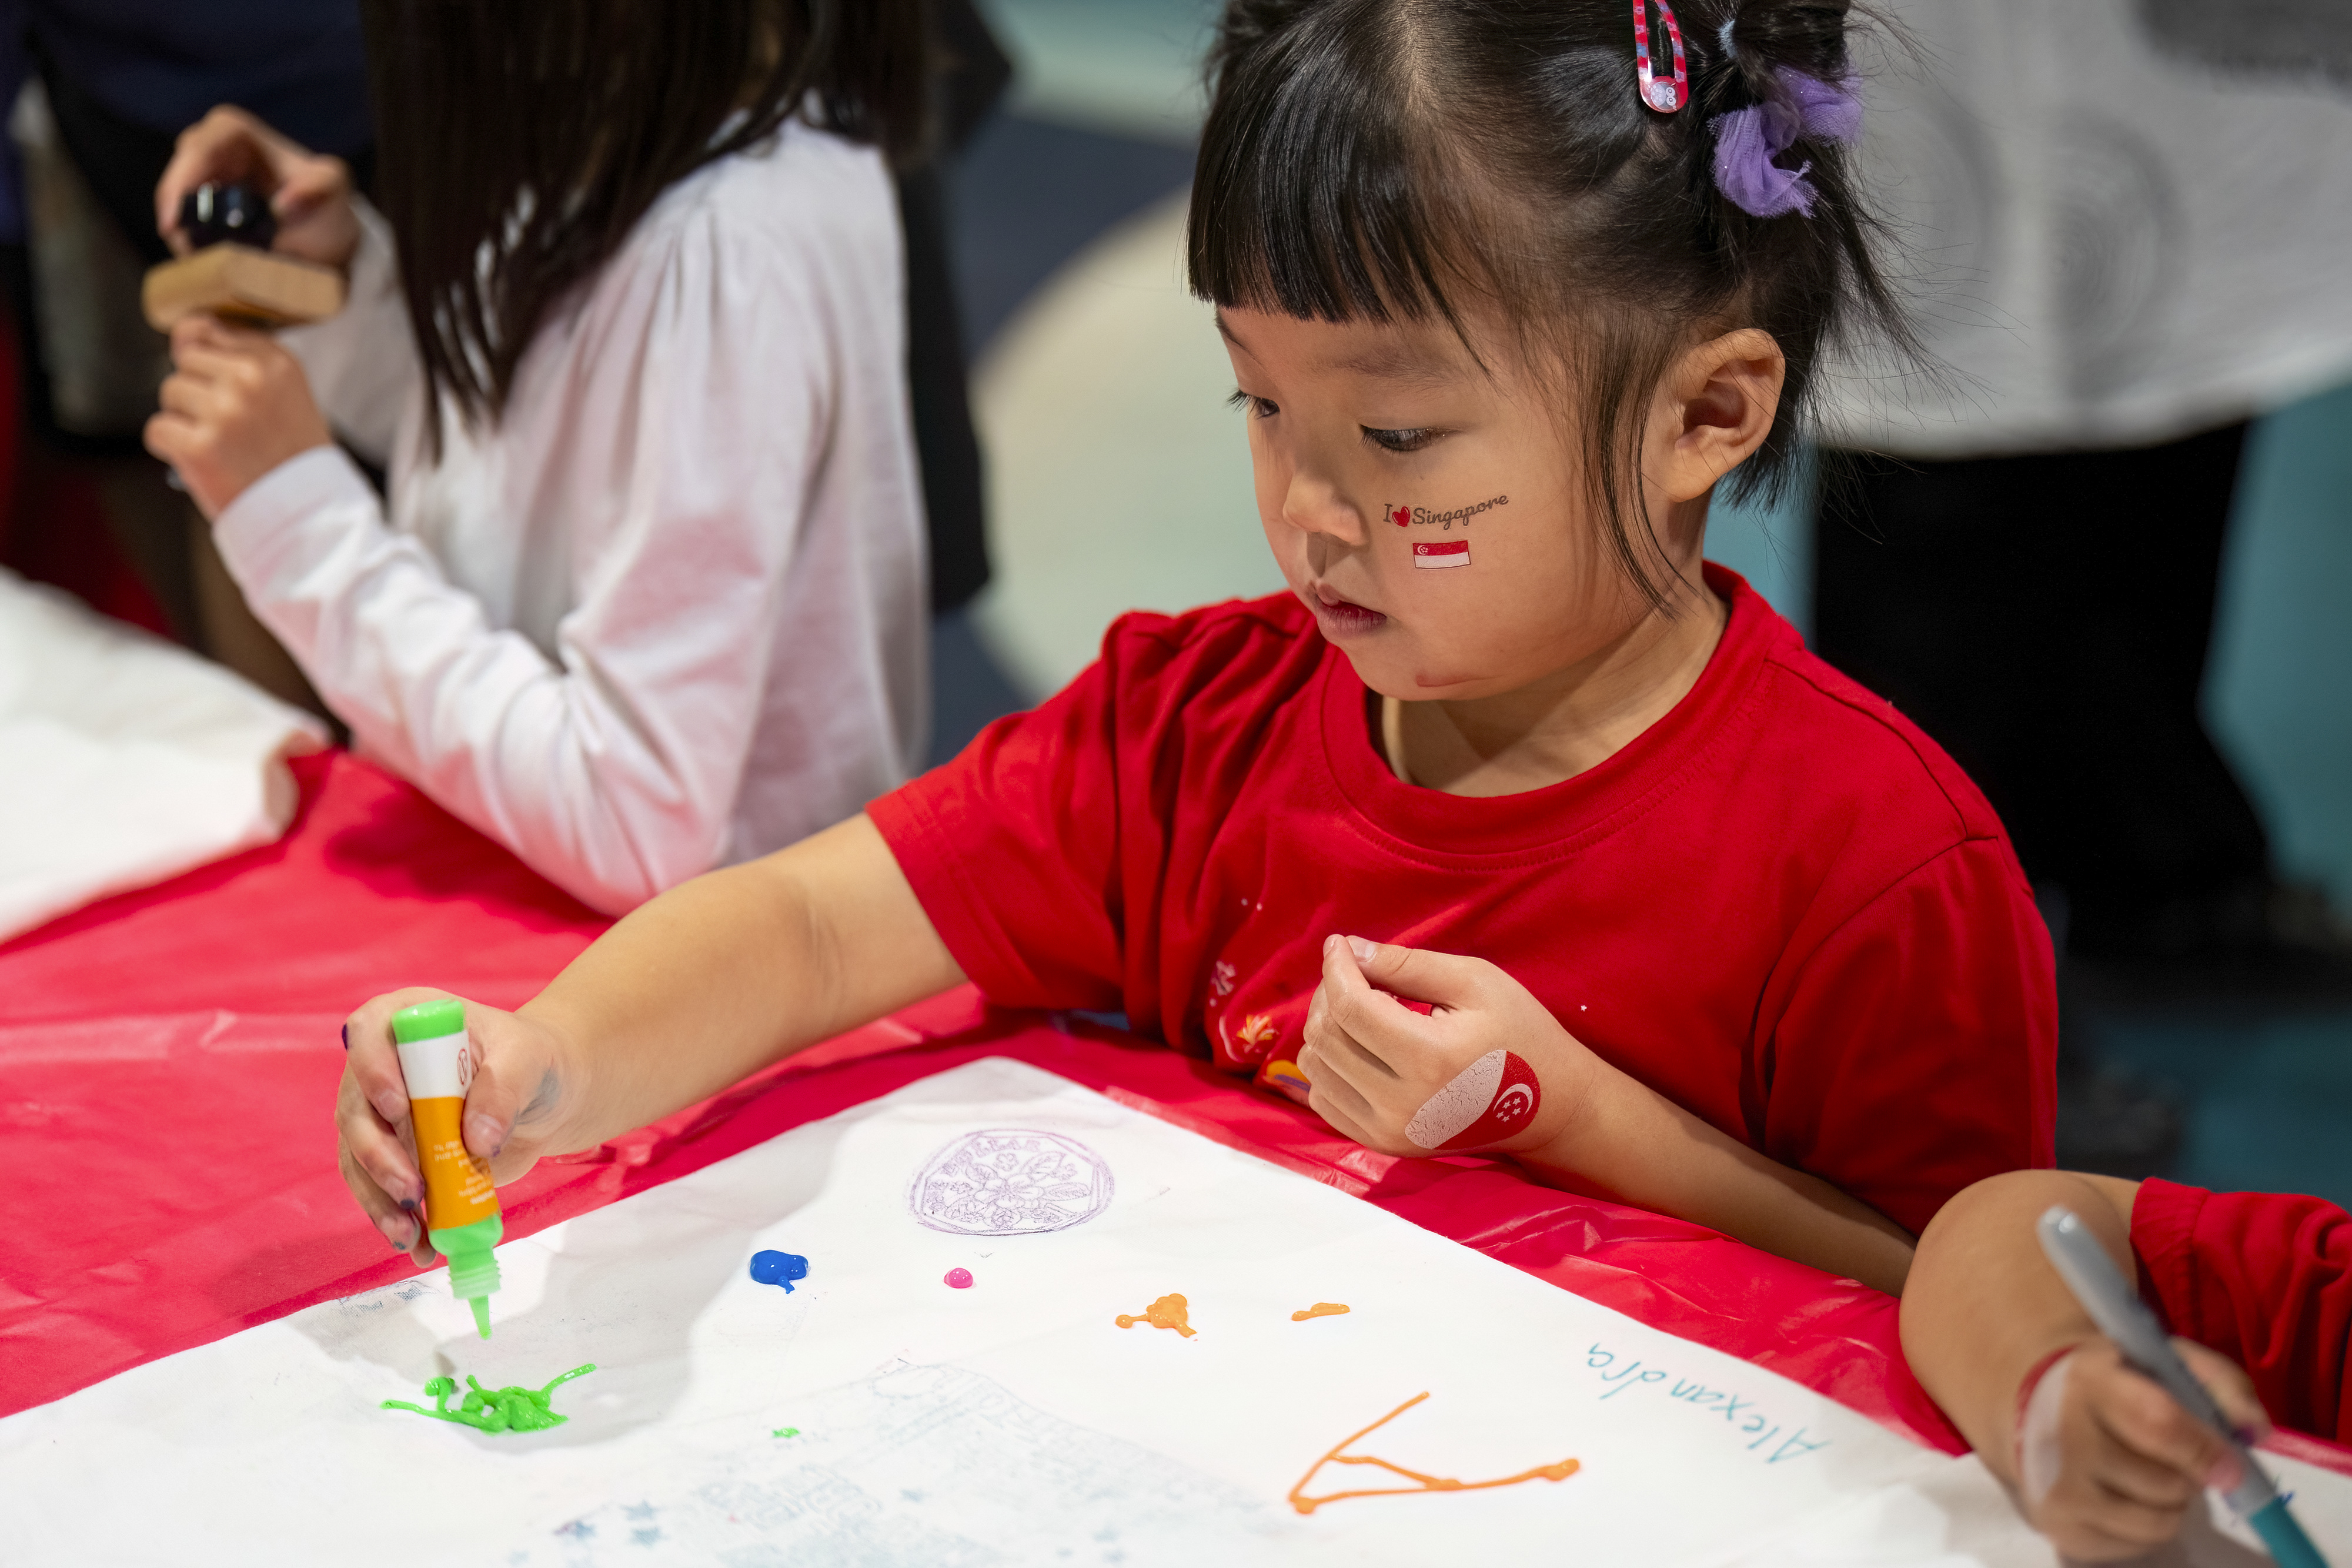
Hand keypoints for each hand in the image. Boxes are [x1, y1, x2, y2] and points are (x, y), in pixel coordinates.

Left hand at [144, 316, 332, 517]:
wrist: (309, 514)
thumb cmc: (291, 454)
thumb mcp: (283, 392)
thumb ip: (239, 356)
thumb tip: (182, 331)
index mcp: (276, 362)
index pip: (210, 331)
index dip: (213, 365)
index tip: (233, 392)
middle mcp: (250, 380)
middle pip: (186, 362)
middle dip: (198, 391)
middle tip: (230, 427)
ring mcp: (224, 413)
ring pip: (170, 393)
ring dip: (185, 419)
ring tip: (220, 445)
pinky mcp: (199, 447)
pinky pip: (157, 429)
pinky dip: (172, 448)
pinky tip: (203, 462)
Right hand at [156, 105, 359, 267]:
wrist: (325, 234)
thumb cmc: (327, 203)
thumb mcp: (333, 189)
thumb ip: (318, 187)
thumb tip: (282, 207)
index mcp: (235, 132)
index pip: (200, 147)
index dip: (183, 180)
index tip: (176, 220)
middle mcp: (209, 147)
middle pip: (177, 176)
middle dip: (175, 213)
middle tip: (185, 251)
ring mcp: (199, 177)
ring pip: (173, 202)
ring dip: (182, 233)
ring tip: (200, 261)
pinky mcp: (197, 204)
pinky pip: (180, 222)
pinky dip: (189, 242)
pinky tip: (203, 262)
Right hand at [336, 989, 585, 1266]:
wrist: (544, 1095)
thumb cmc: (534, 1061)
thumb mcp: (530, 1061)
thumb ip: (504, 1089)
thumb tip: (477, 1140)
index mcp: (411, 1020)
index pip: (370, 1029)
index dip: (373, 1067)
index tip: (398, 1106)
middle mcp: (383, 1064)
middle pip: (355, 1107)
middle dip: (378, 1155)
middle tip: (412, 1190)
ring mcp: (381, 1113)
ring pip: (359, 1157)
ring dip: (379, 1199)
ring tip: (411, 1233)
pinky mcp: (394, 1154)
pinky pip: (379, 1188)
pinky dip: (395, 1216)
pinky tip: (419, 1244)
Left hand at [1297, 935, 1599, 1155]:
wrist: (1548, 1108)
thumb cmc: (1519, 1033)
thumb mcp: (1474, 982)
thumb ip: (1406, 965)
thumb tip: (1348, 949)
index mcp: (1430, 1059)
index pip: (1350, 1007)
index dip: (1336, 967)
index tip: (1339, 943)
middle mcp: (1402, 1104)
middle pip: (1328, 1036)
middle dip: (1330, 992)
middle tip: (1356, 972)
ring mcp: (1389, 1132)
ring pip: (1316, 1067)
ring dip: (1327, 1027)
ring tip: (1363, 1006)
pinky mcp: (1383, 1144)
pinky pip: (1323, 1098)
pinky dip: (1329, 1064)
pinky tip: (1361, 1044)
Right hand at [2018, 1337, 2271, 1560]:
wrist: (2034, 1404)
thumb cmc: (2116, 1382)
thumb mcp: (2165, 1362)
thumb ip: (2220, 1384)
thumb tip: (2254, 1432)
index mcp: (2090, 1382)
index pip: (2158, 1424)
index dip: (2205, 1450)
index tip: (2231, 1467)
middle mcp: (2061, 1436)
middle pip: (2165, 1484)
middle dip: (2189, 1476)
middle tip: (2175, 1457)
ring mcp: (2055, 1487)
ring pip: (2158, 1523)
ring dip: (2172, 1505)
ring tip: (2151, 1476)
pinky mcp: (2057, 1527)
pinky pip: (2137, 1547)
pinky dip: (2148, 1527)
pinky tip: (2127, 1495)